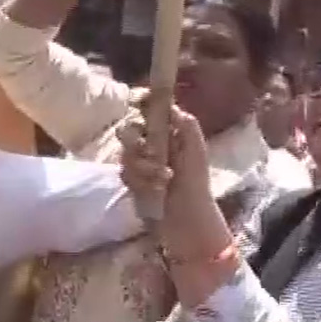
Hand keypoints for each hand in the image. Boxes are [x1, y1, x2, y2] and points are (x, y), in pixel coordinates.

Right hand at [117, 100, 212, 215]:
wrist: (188, 217)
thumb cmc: (196, 182)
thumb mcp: (196, 150)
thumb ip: (186, 125)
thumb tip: (170, 106)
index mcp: (169, 133)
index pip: (149, 112)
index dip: (141, 104)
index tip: (137, 103)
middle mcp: (151, 145)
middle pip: (128, 131)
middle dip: (135, 142)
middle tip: (147, 151)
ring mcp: (139, 164)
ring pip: (125, 154)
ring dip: (143, 167)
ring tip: (163, 180)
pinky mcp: (131, 182)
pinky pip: (124, 174)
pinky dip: (140, 182)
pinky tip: (154, 190)